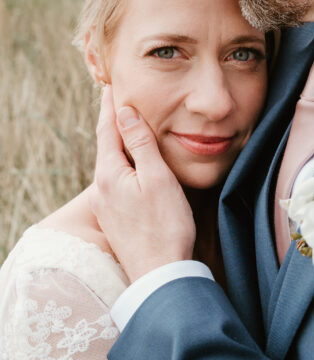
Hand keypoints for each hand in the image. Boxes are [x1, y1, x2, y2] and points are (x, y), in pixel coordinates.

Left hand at [91, 86, 195, 281]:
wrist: (161, 275)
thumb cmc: (166, 227)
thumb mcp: (158, 179)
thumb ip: (141, 144)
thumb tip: (125, 112)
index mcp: (109, 174)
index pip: (108, 129)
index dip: (111, 105)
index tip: (112, 84)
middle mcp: (101, 189)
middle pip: (107, 147)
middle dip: (113, 123)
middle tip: (117, 99)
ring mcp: (107, 207)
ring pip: (113, 166)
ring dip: (120, 146)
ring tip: (127, 129)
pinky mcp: (117, 221)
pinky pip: (118, 183)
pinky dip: (125, 167)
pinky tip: (134, 169)